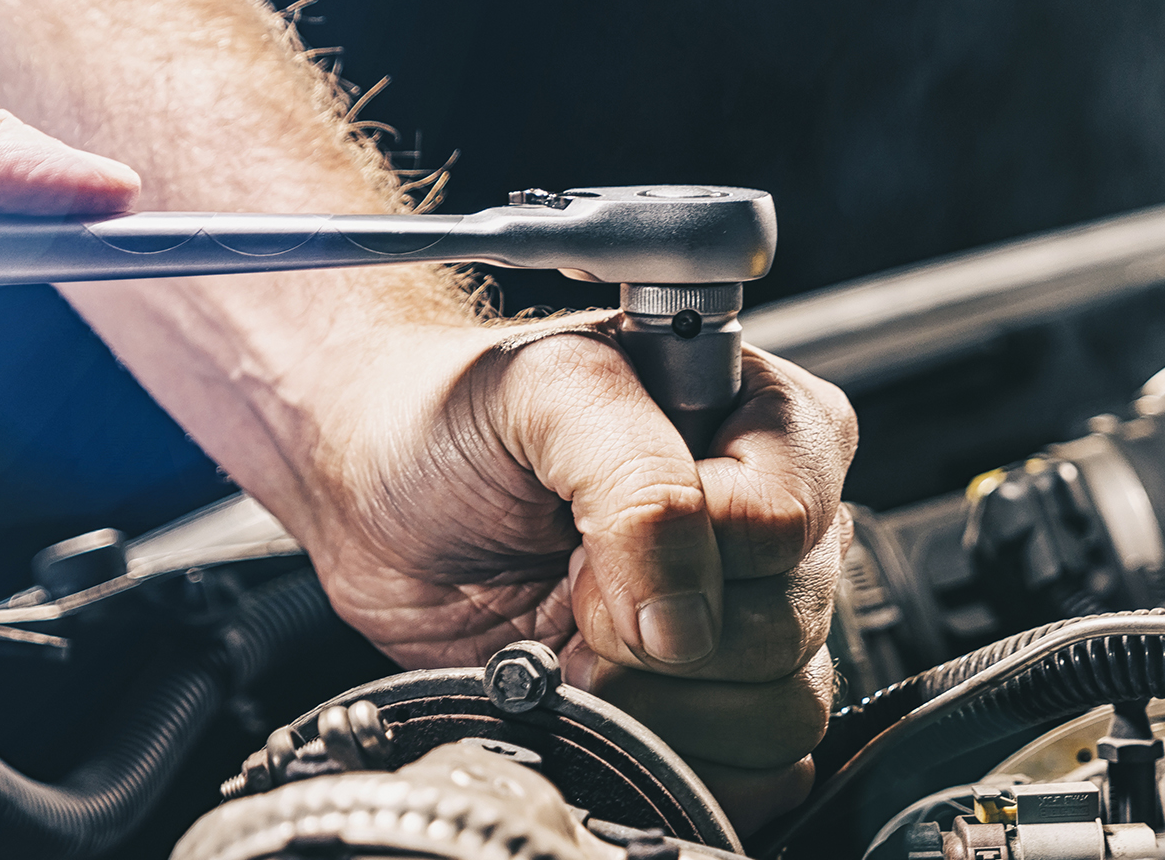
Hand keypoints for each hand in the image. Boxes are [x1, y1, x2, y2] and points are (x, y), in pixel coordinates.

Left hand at [296, 314, 857, 831]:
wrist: (374, 487)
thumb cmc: (454, 414)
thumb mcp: (545, 394)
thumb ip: (635, 482)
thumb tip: (686, 620)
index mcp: (766, 421)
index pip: (785, 522)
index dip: (686, 550)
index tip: (586, 535)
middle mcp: (771, 523)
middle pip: (790, 628)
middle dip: (654, 631)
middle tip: (572, 584)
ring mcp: (739, 615)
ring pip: (783, 708)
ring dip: (658, 700)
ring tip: (580, 641)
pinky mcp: (703, 700)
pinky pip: (756, 770)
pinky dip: (669, 756)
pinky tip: (603, 698)